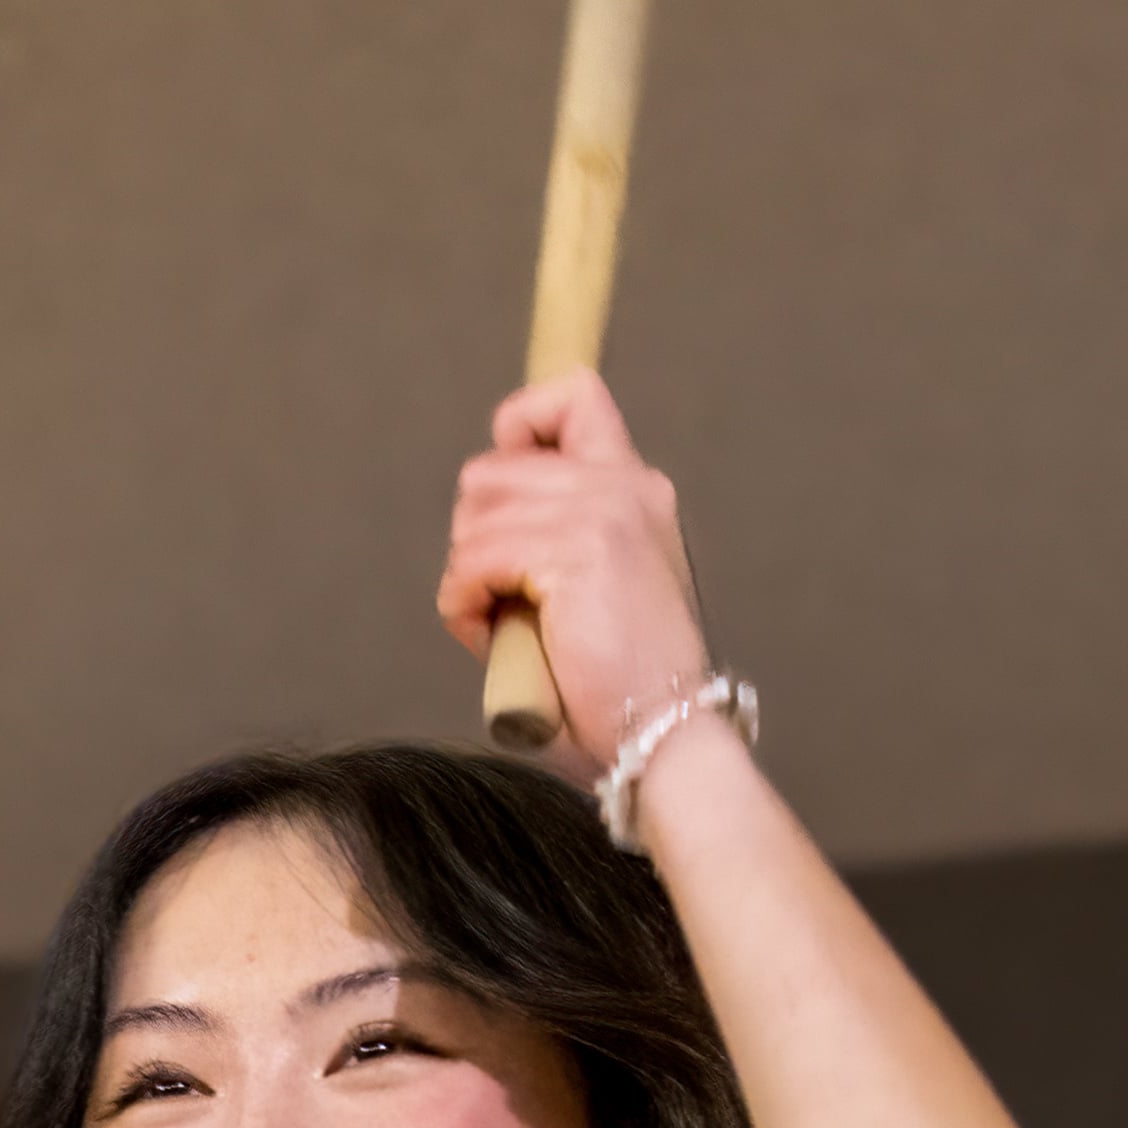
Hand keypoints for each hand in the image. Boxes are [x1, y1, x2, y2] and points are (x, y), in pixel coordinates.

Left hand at [436, 370, 717, 773]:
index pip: (572, 396)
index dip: (517, 429)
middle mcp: (625, 485)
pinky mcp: (576, 551)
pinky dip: (463, 602)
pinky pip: (474, 559)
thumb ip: (555, 535)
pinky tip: (490, 637)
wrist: (664, 732)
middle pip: (491, 467)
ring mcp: (603, 512)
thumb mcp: (596, 585)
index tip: (507, 497)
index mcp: (636, 487)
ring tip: (497, 621)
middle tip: (499, 593)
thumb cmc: (622, 682)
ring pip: (476, 511)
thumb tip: (479, 518)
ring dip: (465, 573)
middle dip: (474, 534)